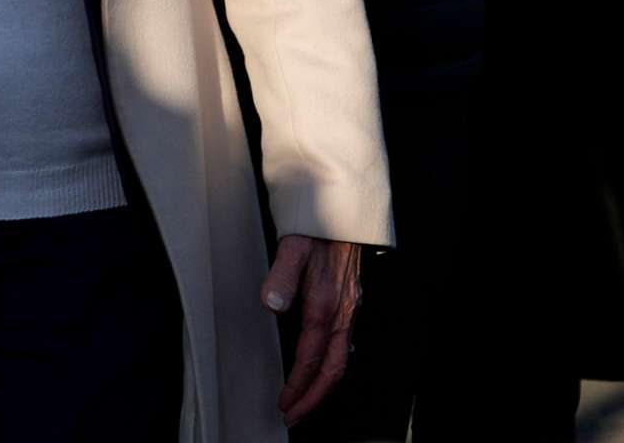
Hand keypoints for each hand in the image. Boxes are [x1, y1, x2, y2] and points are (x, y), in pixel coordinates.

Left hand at [264, 234, 362, 426]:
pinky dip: (332, 366)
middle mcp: (342, 309)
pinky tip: (322, 369)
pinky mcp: (351, 302)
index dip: (297, 383)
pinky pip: (344, 344)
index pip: (310, 356)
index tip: (284, 401)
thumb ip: (282, 274)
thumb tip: (272, 304)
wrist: (344, 207)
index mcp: (325, 301)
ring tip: (305, 401)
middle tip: (293, 416)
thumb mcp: (293, 243)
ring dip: (322, 386)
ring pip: (341, 359)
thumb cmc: (316, 224)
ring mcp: (350, 307)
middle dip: (313, 398)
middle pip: (332, 368)